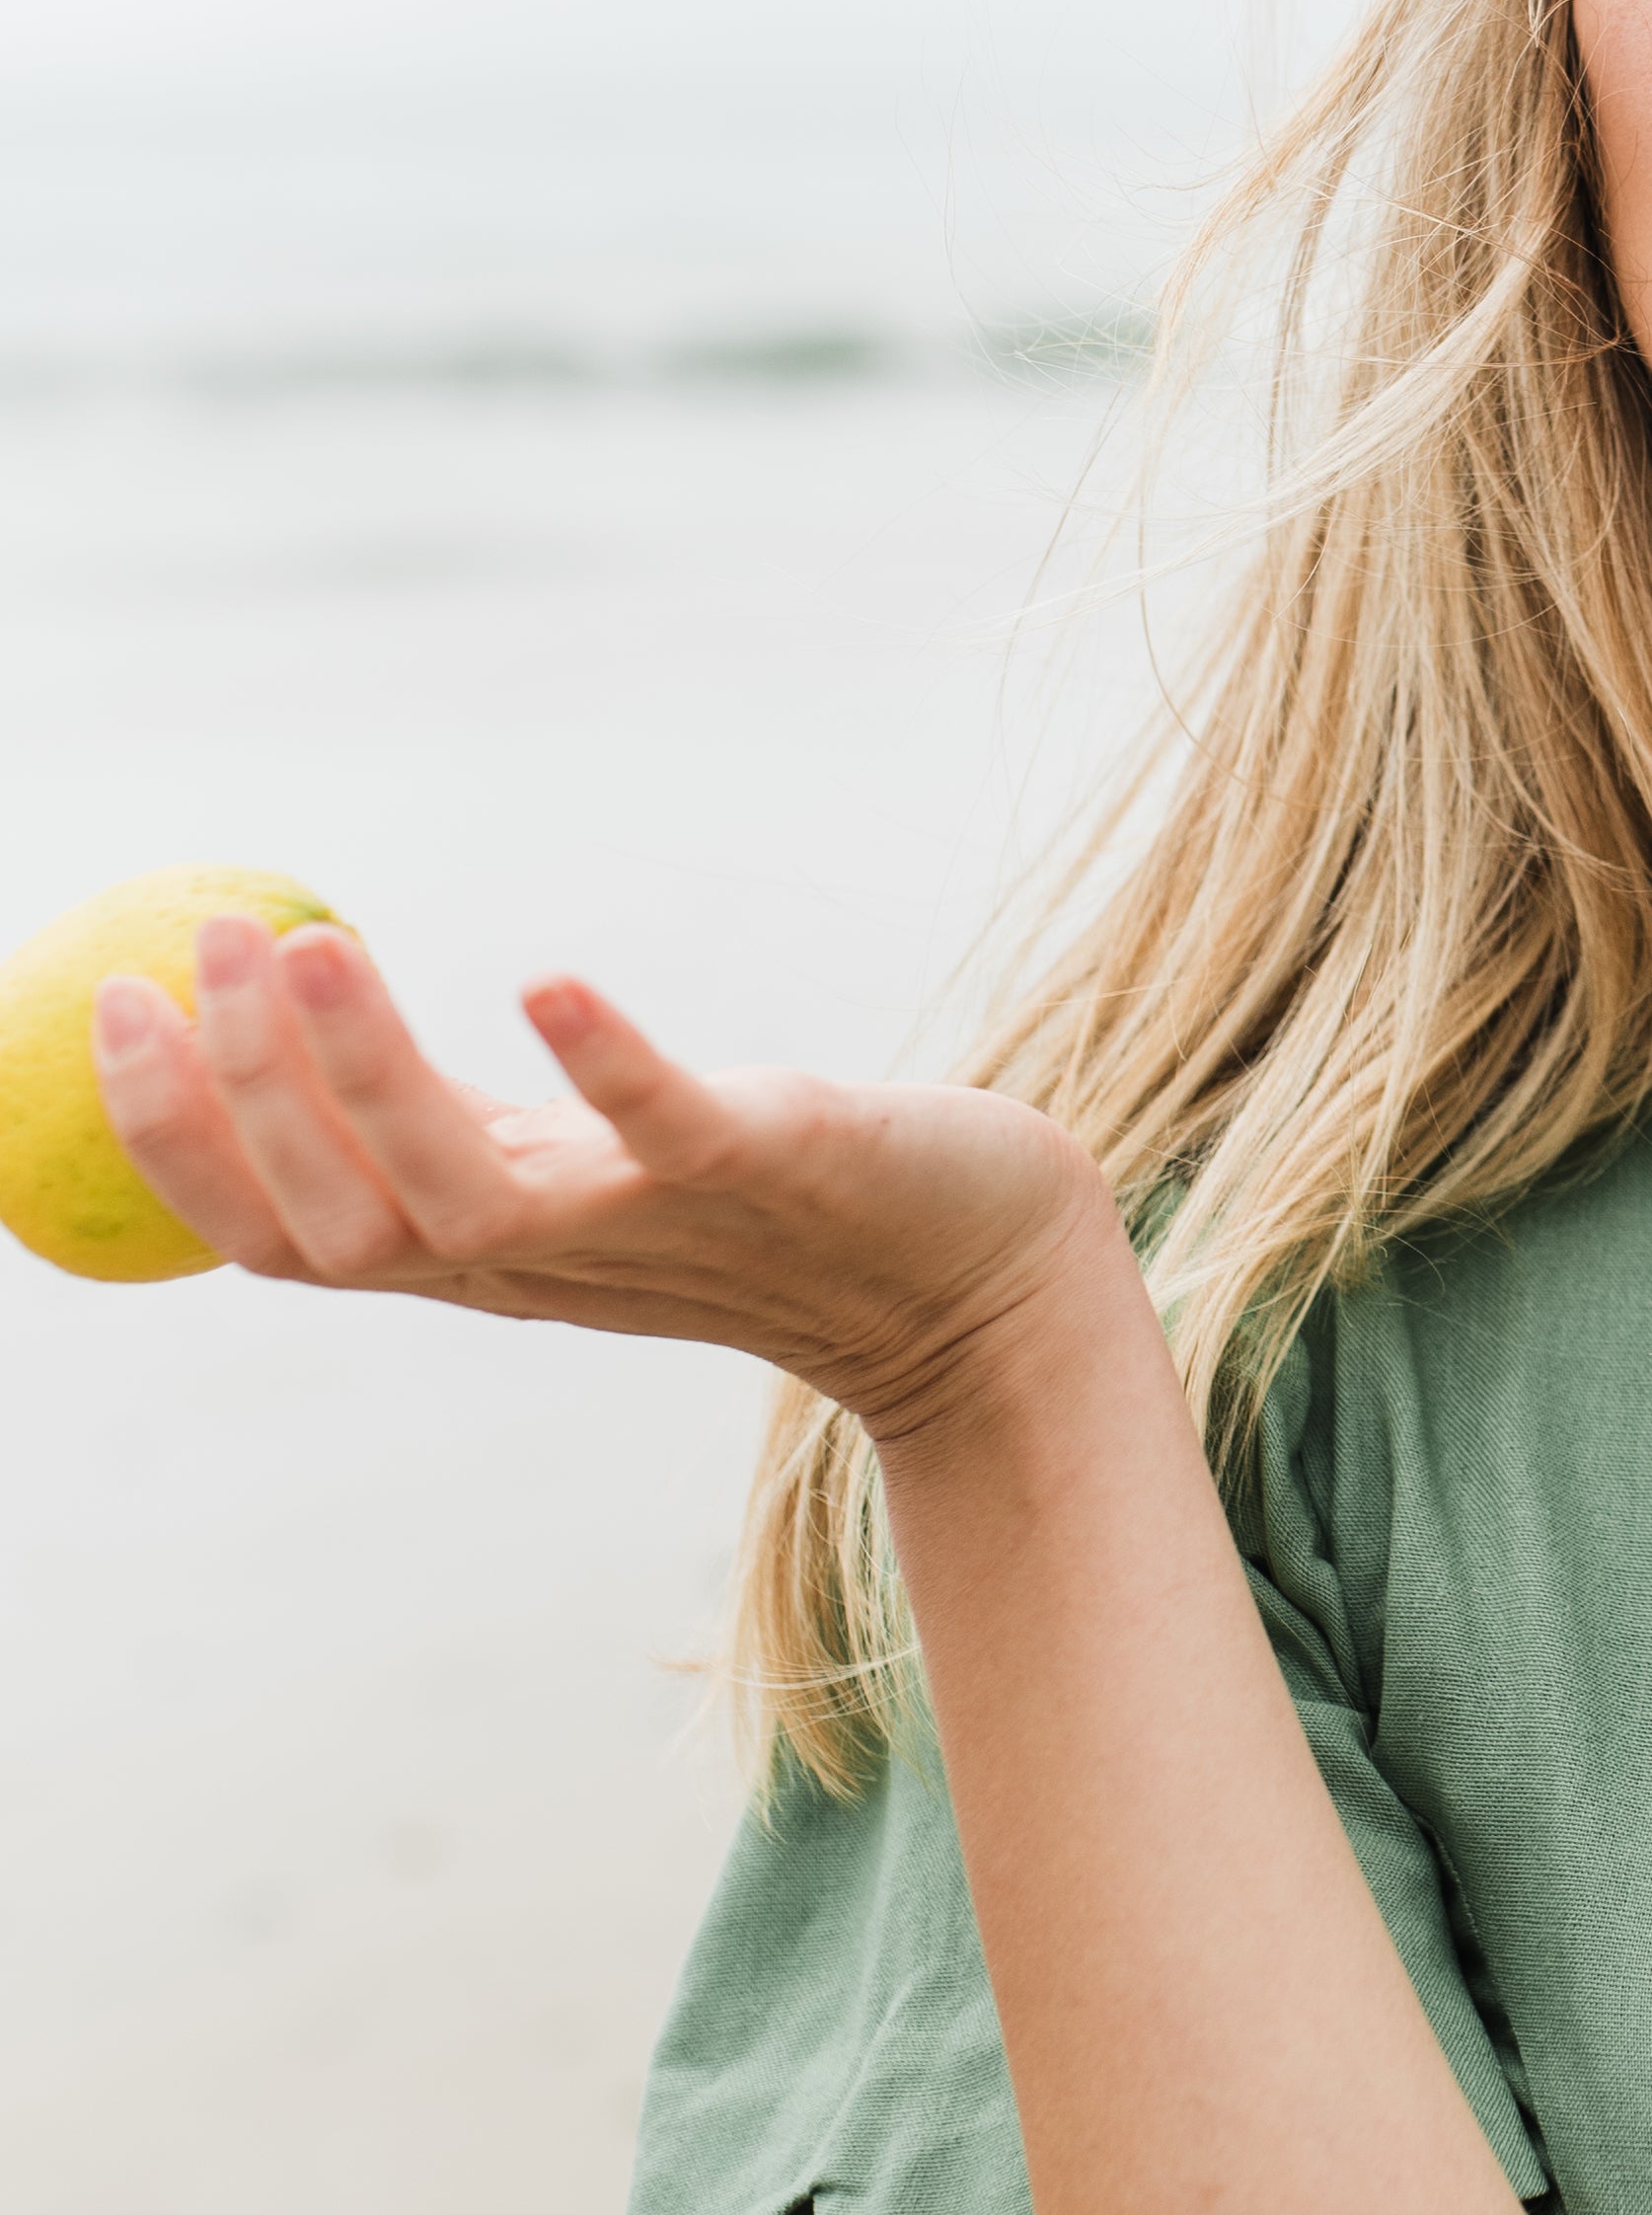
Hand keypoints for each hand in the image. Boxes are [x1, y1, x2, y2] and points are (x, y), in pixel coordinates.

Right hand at [91, 911, 1118, 1440]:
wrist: (977, 1280)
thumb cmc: (760, 1215)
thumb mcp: (574, 1177)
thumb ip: (445, 1127)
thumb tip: (290, 1025)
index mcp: (482, 1254)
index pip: (279, 1234)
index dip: (179, 1138)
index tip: (112, 1003)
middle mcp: (544, 1259)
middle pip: (343, 1219)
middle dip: (247, 1088)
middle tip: (205, 934)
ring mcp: (653, 1223)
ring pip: (465, 1195)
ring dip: (370, 1077)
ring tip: (304, 943)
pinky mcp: (773, 1167)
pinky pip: (672, 1128)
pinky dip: (607, 1065)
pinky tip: (546, 982)